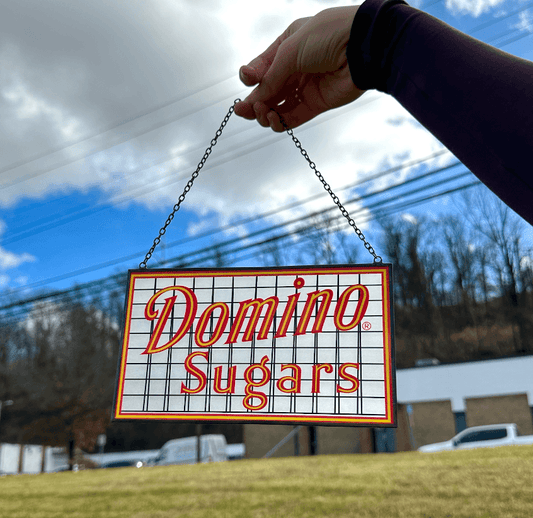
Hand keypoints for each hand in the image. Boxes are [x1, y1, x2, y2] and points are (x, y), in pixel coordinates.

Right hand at [234, 6, 365, 131]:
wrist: (362, 47)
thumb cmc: (327, 38)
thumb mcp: (290, 51)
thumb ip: (271, 77)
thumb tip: (255, 98)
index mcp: (287, 46)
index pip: (261, 67)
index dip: (251, 78)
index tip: (247, 82)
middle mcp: (295, 67)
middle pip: (267, 90)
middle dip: (253, 101)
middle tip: (242, 111)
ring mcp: (306, 86)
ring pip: (278, 106)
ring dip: (265, 113)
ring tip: (263, 114)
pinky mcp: (316, 104)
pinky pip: (293, 117)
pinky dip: (280, 122)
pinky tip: (273, 120)